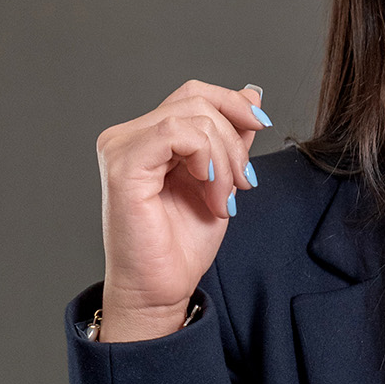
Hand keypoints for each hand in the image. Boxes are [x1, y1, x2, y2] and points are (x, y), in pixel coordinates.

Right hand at [96, 80, 270, 339]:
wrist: (161, 289)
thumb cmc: (181, 245)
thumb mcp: (221, 180)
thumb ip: (231, 139)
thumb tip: (251, 95)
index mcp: (148, 137)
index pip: (193, 95)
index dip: (233, 104)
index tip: (263, 128)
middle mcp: (128, 136)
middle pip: (197, 100)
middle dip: (234, 141)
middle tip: (243, 183)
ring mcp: (121, 148)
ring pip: (193, 117)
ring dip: (224, 159)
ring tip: (224, 200)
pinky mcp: (123, 166)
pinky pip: (176, 133)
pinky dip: (206, 158)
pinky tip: (209, 189)